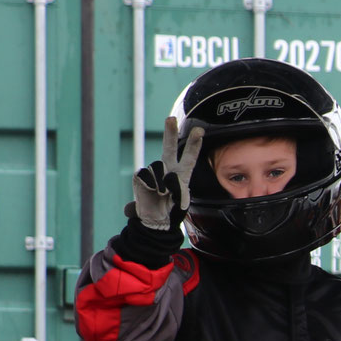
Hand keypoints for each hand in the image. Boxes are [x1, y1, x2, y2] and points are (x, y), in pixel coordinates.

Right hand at [131, 115, 204, 230]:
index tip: (199, 131)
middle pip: (169, 148)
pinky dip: (149, 184)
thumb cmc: (172, 212)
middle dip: (169, 133)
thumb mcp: (181, 203)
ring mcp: (154, 173)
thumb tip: (169, 177)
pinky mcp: (141, 177)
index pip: (189, 157)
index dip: (193, 144)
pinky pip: (145, 174)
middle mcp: (168, 170)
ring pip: (157, 167)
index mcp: (182, 174)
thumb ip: (179, 189)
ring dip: (160, 182)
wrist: (155, 221)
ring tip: (162, 194)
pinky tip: (151, 192)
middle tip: (170, 118)